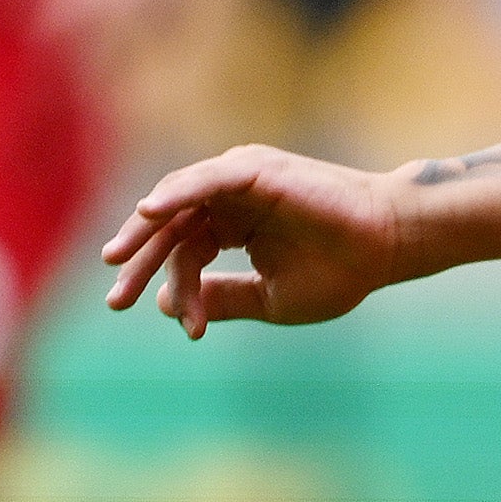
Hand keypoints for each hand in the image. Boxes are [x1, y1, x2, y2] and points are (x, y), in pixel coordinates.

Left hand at [101, 145, 422, 331]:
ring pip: (177, 202)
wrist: (385, 248)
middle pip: (170, 227)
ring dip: (145, 231)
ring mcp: (241, 179)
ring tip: (118, 259)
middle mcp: (231, 197)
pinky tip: (148, 214)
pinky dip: (174, 195)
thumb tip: (163, 302)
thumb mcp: (268, 297)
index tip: (189, 331)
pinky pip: (203, 181)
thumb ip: (222, 297)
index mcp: (234, 224)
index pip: (186, 252)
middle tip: (115, 301)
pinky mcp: (253, 170)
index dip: (181, 292)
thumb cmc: (339, 272)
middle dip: (139, 262)